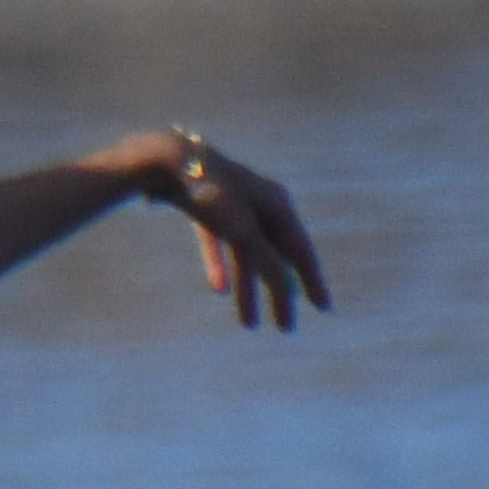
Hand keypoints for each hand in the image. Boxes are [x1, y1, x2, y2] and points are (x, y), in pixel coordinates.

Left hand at [142, 134, 332, 331]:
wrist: (165, 161)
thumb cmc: (211, 194)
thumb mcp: (243, 234)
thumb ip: (267, 264)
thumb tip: (287, 292)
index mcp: (278, 204)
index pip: (301, 250)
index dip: (312, 281)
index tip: (323, 308)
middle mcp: (260, 201)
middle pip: (276, 255)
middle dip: (279, 293)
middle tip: (285, 327)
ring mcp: (232, 203)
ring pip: (247, 254)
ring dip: (249, 289)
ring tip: (248, 324)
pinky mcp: (204, 206)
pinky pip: (218, 243)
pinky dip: (220, 265)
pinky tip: (218, 289)